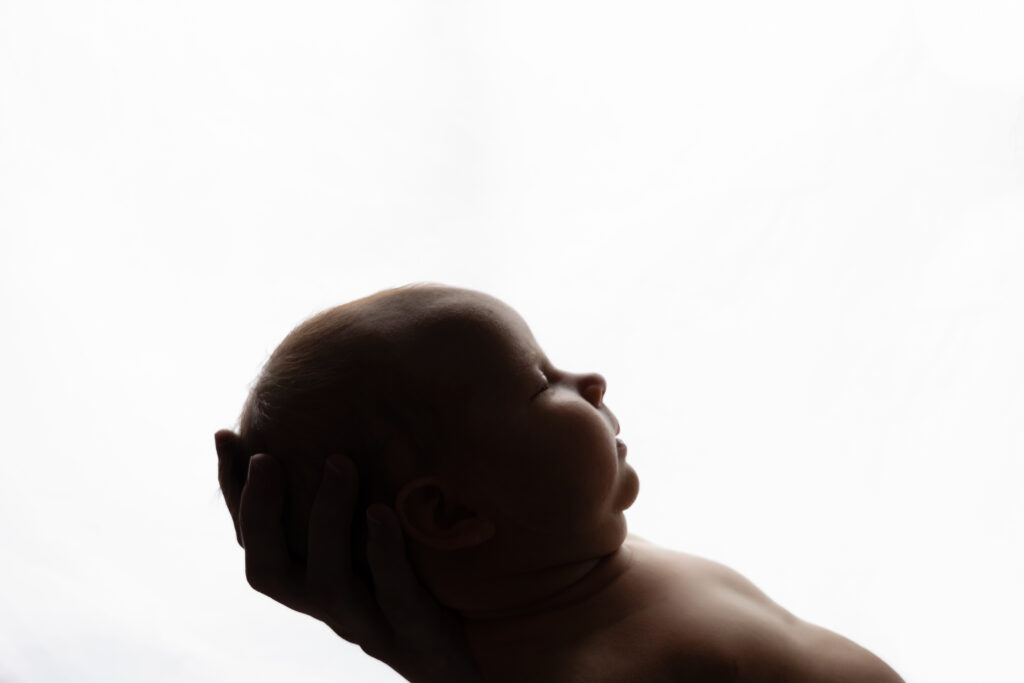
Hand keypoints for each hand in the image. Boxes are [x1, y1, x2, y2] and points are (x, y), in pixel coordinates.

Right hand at [215, 431, 481, 682]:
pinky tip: (382, 513)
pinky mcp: (415, 637)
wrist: (469, 660)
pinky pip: (394, 597)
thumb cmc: (424, 592)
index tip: (225, 437)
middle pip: (271, 571)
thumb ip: (357, 499)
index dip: (234, 494)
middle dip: (260, 514)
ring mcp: (371, 625)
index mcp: (314, 582)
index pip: (257, 540)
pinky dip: (384, 553)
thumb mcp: (383, 541)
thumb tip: (340, 426)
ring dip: (327, 518)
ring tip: (338, 463)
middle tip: (265, 457)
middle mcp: (331, 607)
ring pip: (327, 584)